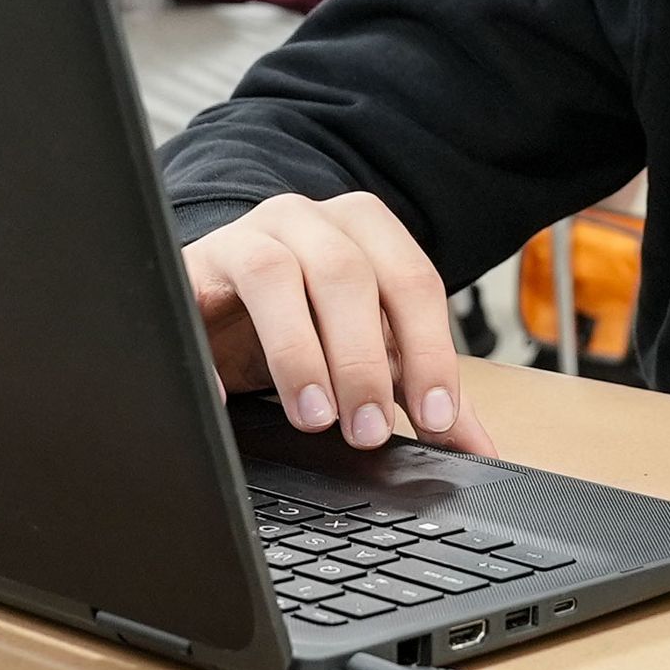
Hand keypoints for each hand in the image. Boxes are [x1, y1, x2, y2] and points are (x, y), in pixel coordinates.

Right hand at [182, 193, 497, 457]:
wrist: (218, 293)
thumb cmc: (304, 316)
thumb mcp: (367, 347)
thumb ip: (418, 387)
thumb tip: (479, 449)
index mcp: (364, 228)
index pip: (412, 280)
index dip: (430, 350)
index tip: (436, 418)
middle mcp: (307, 221)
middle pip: (347, 274)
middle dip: (364, 360)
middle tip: (369, 432)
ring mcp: (246, 236)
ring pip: (275, 273)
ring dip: (298, 352)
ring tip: (314, 417)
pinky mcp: (190, 267)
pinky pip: (194, 293)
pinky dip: (210, 350)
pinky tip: (224, 399)